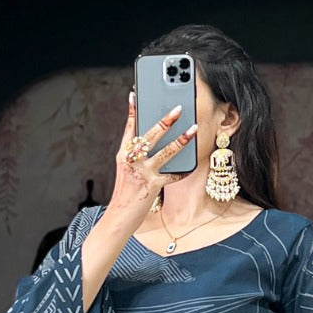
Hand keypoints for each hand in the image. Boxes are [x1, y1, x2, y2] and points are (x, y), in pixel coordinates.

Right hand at [103, 92, 198, 232]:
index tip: (135, 93)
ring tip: (193, 129)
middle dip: (165, 121)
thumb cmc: (125, 194)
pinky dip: (183, 170)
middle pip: (149, 135)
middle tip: (179, 108)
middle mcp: (131, 161)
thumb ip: (136, 156)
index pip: (129, 128)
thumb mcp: (126, 171)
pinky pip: (172, 175)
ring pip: (164, 152)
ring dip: (181, 139)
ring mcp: (142, 173)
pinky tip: (192, 164)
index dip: (132, 110)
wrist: (118, 218)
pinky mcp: (152, 186)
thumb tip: (150, 141)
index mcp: (123, 155)